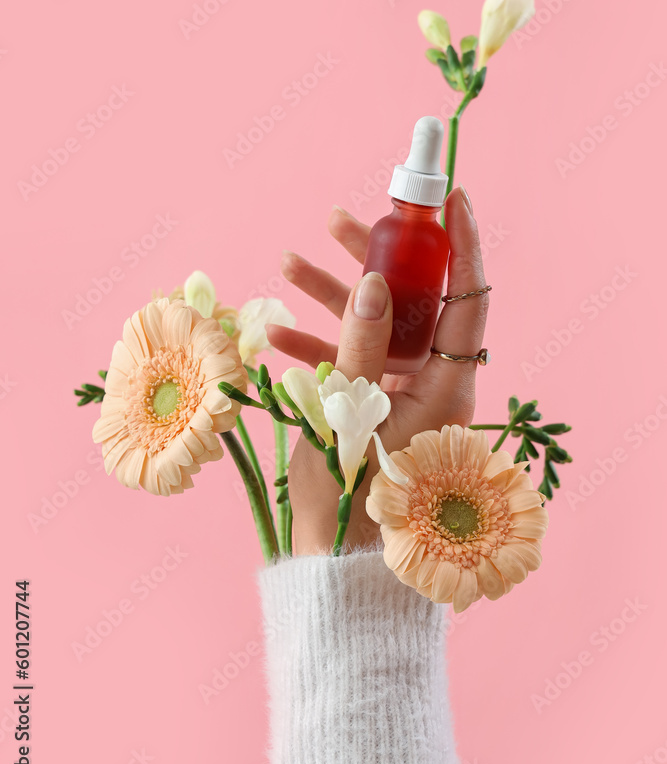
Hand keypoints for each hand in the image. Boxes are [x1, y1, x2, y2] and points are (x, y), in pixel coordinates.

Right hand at [266, 186, 488, 556]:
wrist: (336, 566)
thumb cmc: (351, 497)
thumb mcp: (350, 414)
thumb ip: (359, 344)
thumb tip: (371, 279)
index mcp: (449, 386)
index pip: (470, 298)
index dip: (462, 244)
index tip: (447, 197)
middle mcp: (436, 385)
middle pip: (417, 303)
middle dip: (375, 258)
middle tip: (342, 219)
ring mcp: (405, 397)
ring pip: (377, 328)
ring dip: (335, 296)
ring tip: (291, 260)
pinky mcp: (377, 410)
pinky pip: (355, 363)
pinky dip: (321, 343)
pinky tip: (279, 331)